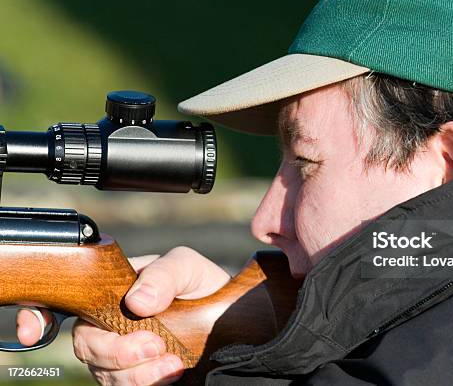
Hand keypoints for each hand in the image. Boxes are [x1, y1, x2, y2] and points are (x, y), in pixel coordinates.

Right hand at [16, 246, 230, 384]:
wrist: (227, 315)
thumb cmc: (201, 283)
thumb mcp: (187, 267)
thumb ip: (164, 275)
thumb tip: (136, 301)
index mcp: (111, 291)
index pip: (64, 304)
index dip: (39, 316)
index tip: (36, 331)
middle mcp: (108, 324)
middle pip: (85, 346)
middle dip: (115, 351)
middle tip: (155, 346)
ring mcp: (120, 354)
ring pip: (103, 373)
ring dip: (136, 373)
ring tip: (174, 362)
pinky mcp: (136, 377)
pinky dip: (146, 383)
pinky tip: (173, 372)